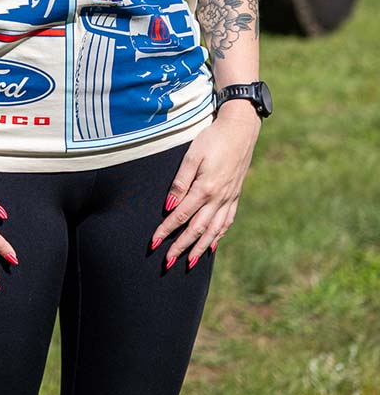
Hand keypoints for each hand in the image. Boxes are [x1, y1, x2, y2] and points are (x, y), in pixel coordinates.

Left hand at [150, 101, 261, 268]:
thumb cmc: (212, 140)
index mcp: (205, 189)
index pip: (180, 216)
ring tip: (188, 262)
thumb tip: (168, 206)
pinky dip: (218, 236)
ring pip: (213, 230)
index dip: (166, 231)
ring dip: (199, 247)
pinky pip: (226, 222)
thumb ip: (180, 182)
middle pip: (196, 229)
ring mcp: (229, 199)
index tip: (154, 243)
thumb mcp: (192, 156)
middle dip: (180, 247)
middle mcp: (218, 199)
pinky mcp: (235, 196)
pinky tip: (212, 244)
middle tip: (167, 263)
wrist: (240, 131)